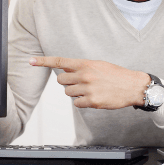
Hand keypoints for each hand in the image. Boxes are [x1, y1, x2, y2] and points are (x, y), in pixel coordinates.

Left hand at [29, 56, 150, 109]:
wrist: (132, 86)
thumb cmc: (115, 75)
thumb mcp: (97, 64)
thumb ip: (80, 66)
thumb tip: (65, 69)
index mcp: (84, 64)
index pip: (60, 61)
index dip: (43, 61)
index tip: (31, 61)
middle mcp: (84, 75)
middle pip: (60, 80)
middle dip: (66, 82)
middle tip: (78, 82)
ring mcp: (87, 88)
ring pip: (68, 93)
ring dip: (75, 92)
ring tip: (89, 90)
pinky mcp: (92, 101)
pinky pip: (76, 103)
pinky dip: (81, 102)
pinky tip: (93, 98)